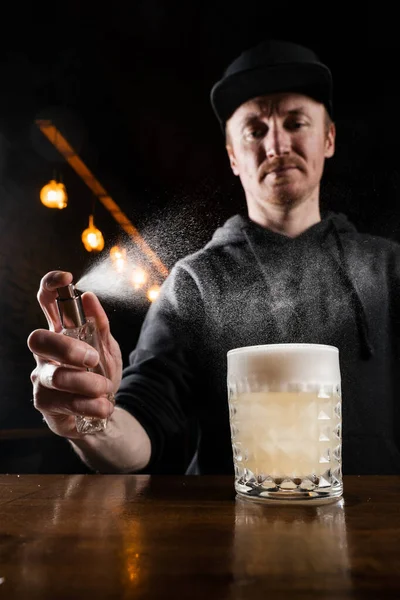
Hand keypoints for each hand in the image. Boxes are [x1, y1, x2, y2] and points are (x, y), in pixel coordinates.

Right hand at [27, 271, 122, 438]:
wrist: (100, 412)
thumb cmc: (99, 374)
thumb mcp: (107, 348)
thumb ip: (100, 325)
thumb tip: (89, 297)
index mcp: (61, 332)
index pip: (47, 302)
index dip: (51, 286)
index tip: (67, 279)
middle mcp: (46, 352)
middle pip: (39, 339)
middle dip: (67, 348)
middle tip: (92, 359)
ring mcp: (41, 377)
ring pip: (55, 376)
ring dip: (87, 383)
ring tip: (105, 388)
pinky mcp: (44, 402)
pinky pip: (64, 402)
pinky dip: (89, 405)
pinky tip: (103, 406)